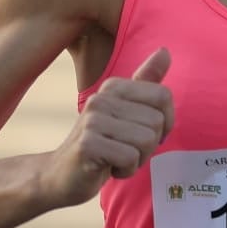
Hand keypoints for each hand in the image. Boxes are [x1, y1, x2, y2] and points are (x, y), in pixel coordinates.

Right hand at [44, 48, 174, 206]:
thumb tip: (165, 50)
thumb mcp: (125, 112)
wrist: (61, 176)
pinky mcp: (87, 145)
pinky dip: (126, 170)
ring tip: (115, 159)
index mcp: (113, 87)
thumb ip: (145, 83)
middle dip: (149, 146)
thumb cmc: (102, 145)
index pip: (163, 96)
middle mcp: (101, 98)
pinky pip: (130, 158)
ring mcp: (92, 120)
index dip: (165, 123)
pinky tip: (107, 169)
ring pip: (147, 140)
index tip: (144, 134)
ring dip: (137, 160)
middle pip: (157, 122)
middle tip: (125, 150)